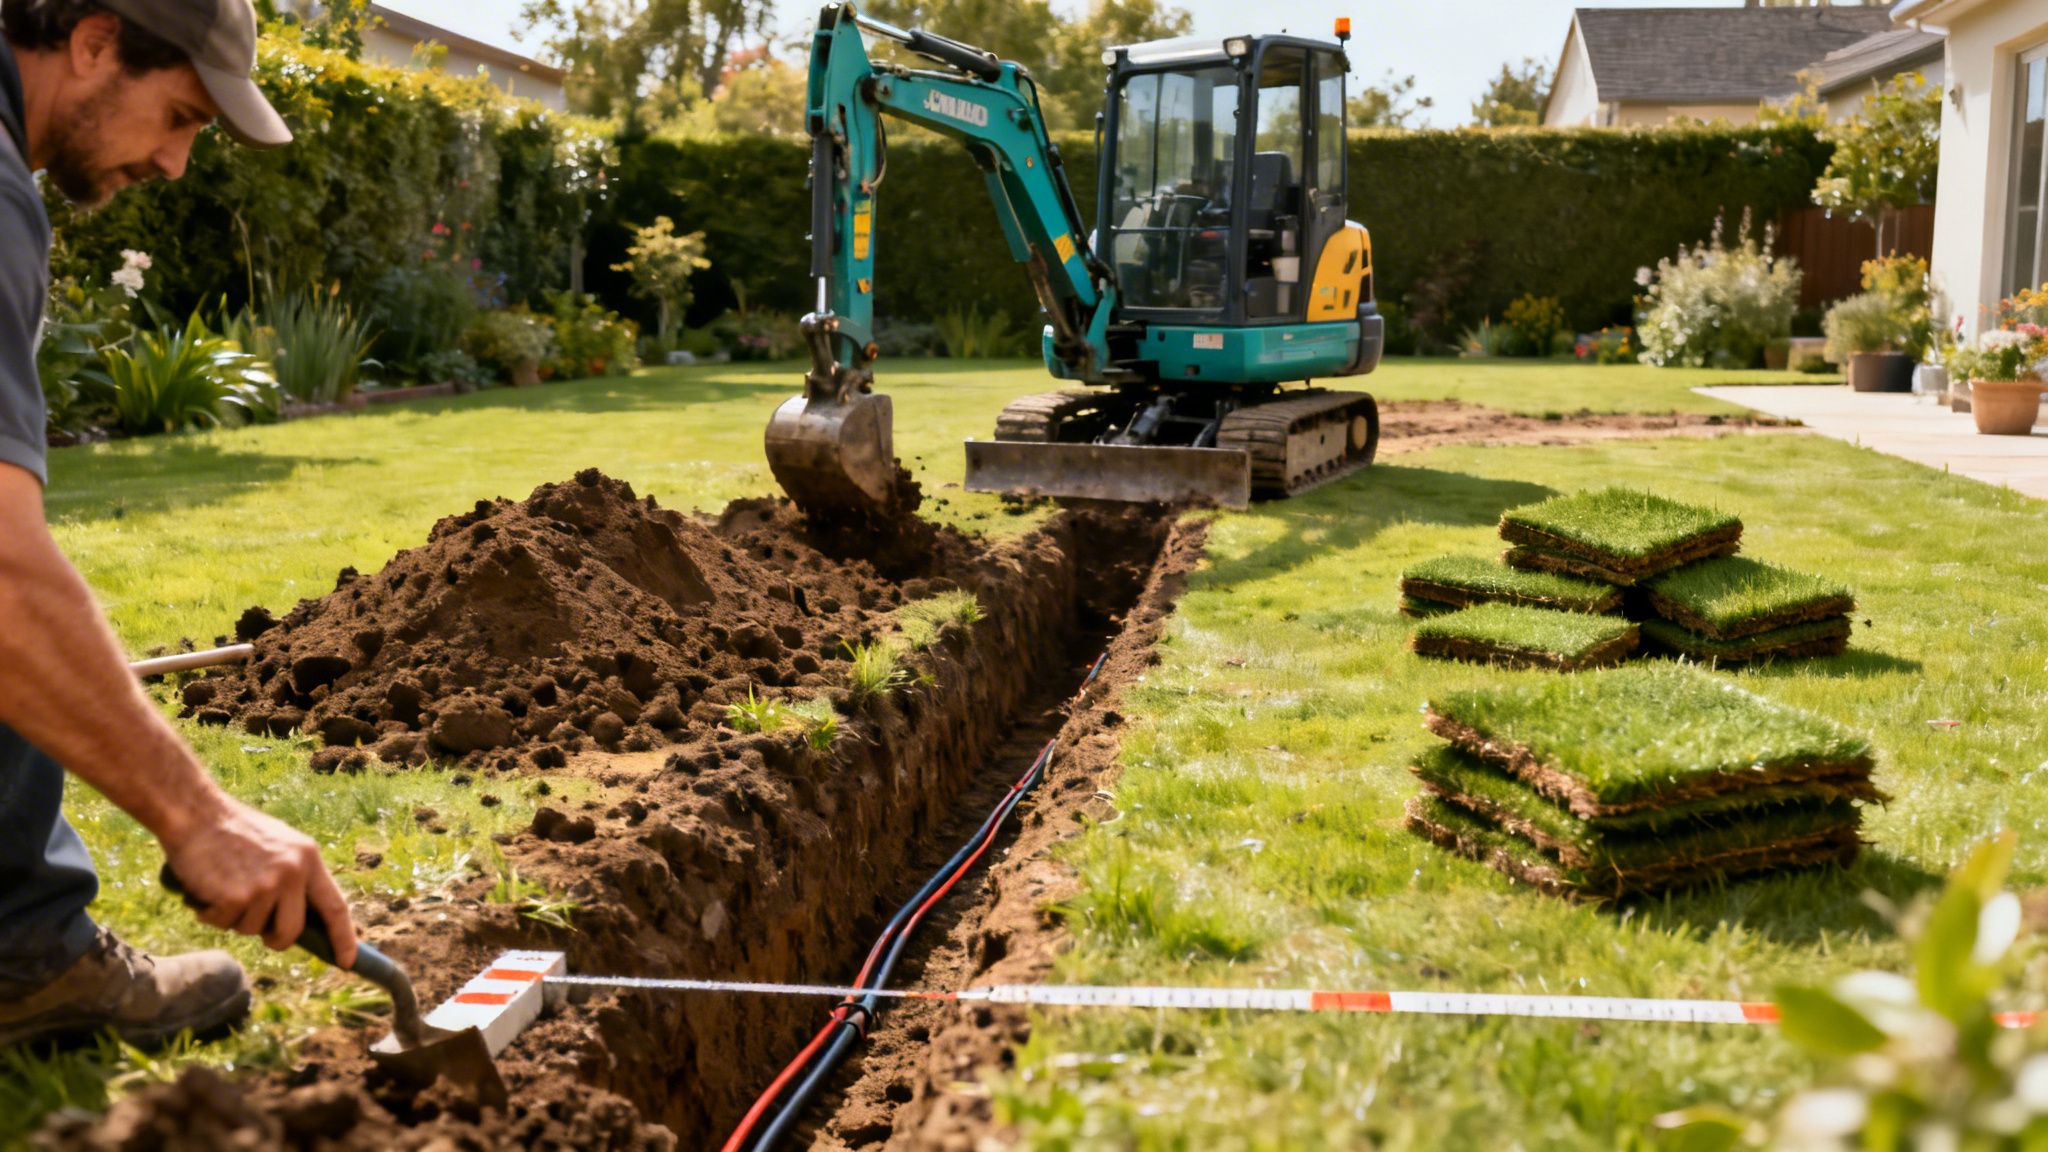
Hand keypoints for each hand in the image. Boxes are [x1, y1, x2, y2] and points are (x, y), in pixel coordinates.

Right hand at [161, 795, 358, 968]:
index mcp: (309, 858)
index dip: (344, 938)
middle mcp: (293, 873)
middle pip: (291, 931)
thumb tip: (301, 919)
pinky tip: (206, 887)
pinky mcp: (236, 897)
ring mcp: (265, 886)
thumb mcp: (279, 844)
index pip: (335, 907)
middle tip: (259, 929)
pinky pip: (223, 923)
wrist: (195, 812)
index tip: (347, 962)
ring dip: (234, 918)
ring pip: (251, 929)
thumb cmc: (234, 829)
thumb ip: (294, 877)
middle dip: (275, 938)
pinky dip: (210, 913)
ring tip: (223, 887)